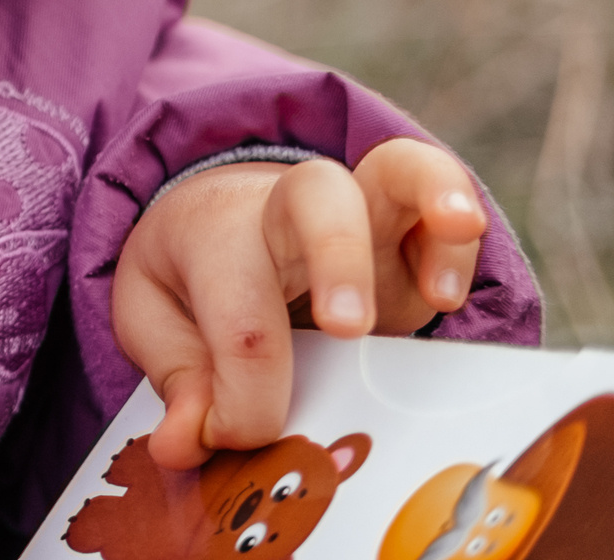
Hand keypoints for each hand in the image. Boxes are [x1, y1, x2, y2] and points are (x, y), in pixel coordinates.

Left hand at [111, 139, 486, 468]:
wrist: (217, 214)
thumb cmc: (190, 275)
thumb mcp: (153, 320)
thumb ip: (176, 379)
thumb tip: (183, 444)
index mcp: (216, 232)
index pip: (239, 317)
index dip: (246, 398)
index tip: (237, 438)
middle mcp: (290, 208)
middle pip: (317, 194)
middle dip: (336, 259)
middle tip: (345, 327)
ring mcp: (359, 215)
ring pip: (400, 170)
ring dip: (430, 208)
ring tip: (443, 287)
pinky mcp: (409, 239)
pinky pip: (447, 219)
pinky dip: (459, 250)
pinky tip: (446, 298)